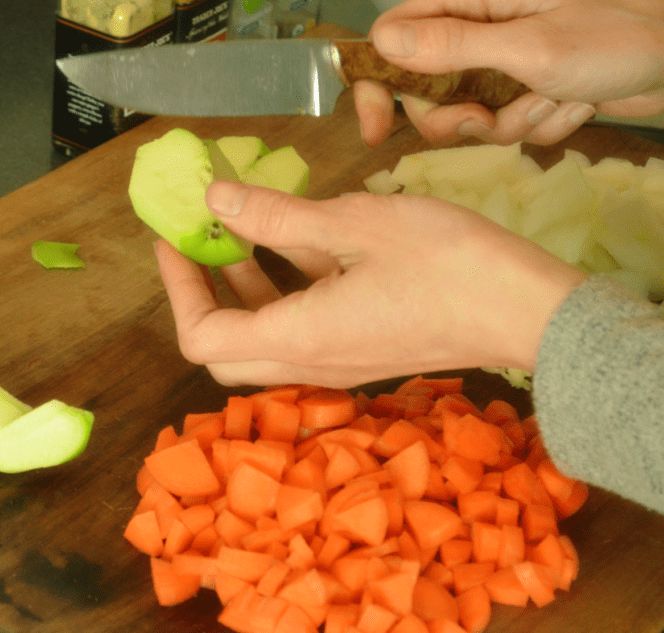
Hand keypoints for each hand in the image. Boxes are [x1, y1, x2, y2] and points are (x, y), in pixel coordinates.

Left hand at [154, 181, 586, 387]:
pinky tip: (300, 241)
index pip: (202, 338)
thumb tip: (217, 199)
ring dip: (244, 290)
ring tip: (237, 232)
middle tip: (196, 245)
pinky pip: (305, 328)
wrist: (530, 311)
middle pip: (225, 350)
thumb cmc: (448, 263)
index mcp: (298, 338)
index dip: (178, 289)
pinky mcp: (364, 349)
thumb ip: (278, 217)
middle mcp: (310, 362)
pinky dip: (288, 290)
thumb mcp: (354, 223)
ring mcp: (339, 361)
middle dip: (202, 295)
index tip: (174, 241)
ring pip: (266, 338)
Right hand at [355, 0, 663, 146]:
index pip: (393, 40)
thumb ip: (454, 47)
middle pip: (427, 93)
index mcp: (472, 2)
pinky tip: (573, 104)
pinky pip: (510, 127)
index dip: (377, 86)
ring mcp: (505, 64)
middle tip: (489, 119)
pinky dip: (541, 126)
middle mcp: (481, 31)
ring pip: (470, 117)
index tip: (376, 130)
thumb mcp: (529, 46)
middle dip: (458, 119)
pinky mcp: (529, 90)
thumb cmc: (618, 35)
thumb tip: (385, 44)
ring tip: (554, 100)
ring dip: (511, 124)